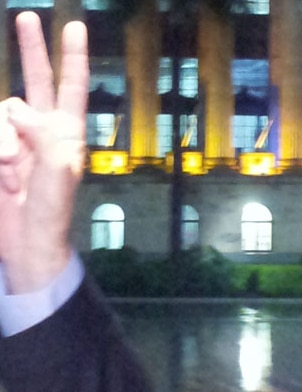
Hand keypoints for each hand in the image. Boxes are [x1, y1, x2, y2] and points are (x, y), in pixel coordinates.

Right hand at [0, 12, 88, 293]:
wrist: (26, 242)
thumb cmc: (51, 213)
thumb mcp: (57, 175)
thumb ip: (45, 138)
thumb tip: (21, 110)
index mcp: (66, 133)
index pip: (71, 87)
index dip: (73, 57)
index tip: (76, 27)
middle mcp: (42, 129)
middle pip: (36, 81)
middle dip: (32, 50)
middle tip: (27, 17)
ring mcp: (15, 140)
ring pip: (1, 113)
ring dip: (1, 142)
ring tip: (10, 177)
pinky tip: (5, 178)